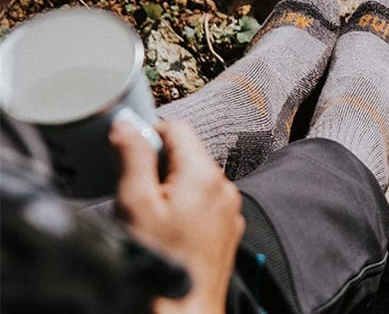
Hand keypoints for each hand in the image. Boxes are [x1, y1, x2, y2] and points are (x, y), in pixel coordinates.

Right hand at [110, 119, 244, 313]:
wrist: (184, 310)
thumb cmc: (160, 261)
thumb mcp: (135, 202)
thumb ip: (133, 157)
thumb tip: (127, 125)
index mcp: (204, 174)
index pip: (177, 128)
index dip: (149, 134)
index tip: (128, 152)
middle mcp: (224, 187)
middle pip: (187, 154)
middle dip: (159, 166)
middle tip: (137, 195)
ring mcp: (229, 210)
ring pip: (195, 180)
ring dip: (171, 188)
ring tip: (152, 218)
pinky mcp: (227, 229)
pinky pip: (204, 203)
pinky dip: (185, 208)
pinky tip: (169, 232)